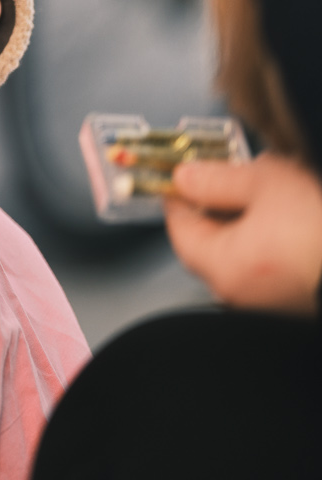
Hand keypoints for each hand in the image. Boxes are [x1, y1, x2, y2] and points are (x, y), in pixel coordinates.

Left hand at [166, 153, 321, 313]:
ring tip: (277, 197)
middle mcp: (243, 294)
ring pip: (246, 257)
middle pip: (210, 245)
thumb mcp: (270, 184)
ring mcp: (273, 305)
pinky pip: (275, 270)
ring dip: (253, 226)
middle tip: (233, 178)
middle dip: (219, 208)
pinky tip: (300, 224)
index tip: (184, 171)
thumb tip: (187, 177)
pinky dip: (278, 246)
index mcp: (224, 266)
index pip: (178, 226)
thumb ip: (220, 179)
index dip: (179, 193)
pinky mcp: (299, 307)